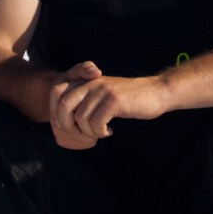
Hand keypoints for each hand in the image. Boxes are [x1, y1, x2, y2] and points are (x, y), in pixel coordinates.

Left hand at [49, 67, 168, 145]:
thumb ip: (85, 100)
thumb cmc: (128, 99)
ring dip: (89, 132)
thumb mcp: (103, 94)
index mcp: (86, 80)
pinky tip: (110, 131)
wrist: (156, 92)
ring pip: (81, 118)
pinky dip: (101, 132)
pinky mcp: (114, 100)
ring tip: (101, 131)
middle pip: (64, 105)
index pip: (56, 91)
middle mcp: (92, 82)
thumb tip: (61, 120)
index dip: (56, 111)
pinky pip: (96, 123)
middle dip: (68, 125)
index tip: (68, 127)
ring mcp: (103, 90)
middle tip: (81, 134)